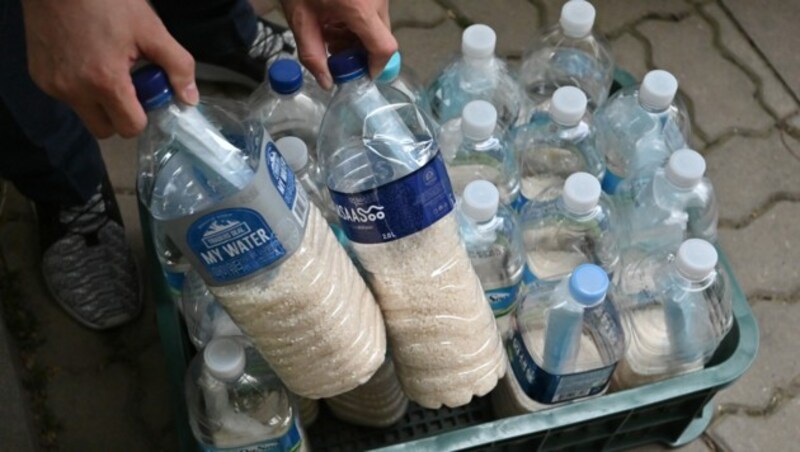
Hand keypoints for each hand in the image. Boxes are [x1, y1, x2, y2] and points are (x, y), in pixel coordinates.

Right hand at [22, 0, 197, 137]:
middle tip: (129, 84)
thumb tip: (190, 99)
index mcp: (105, 82)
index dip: (144, 115)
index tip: (147, 93)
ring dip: (100, 103)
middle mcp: (74, 90)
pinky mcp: (39, 76)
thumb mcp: (151, 30)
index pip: (130, 127)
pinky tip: (87, 60)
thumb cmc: (108, 0)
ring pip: (85, 115)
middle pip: (106, 130)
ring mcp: (53, 85)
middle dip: (121, 115)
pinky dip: (80, 88)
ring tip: (107, 67)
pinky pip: (67, 97)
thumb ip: (177, 67)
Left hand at [281, 0, 396, 89]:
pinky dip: (358, 19)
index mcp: (359, 9)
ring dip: (358, 34)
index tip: (362, 74)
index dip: (376, 66)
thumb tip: (327, 82)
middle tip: (334, 49)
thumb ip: (312, 54)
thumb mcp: (300, 18)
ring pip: (377, 24)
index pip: (384, 48)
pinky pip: (373, 9)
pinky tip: (336, 13)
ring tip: (330, 28)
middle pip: (381, 37)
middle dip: (360, 50)